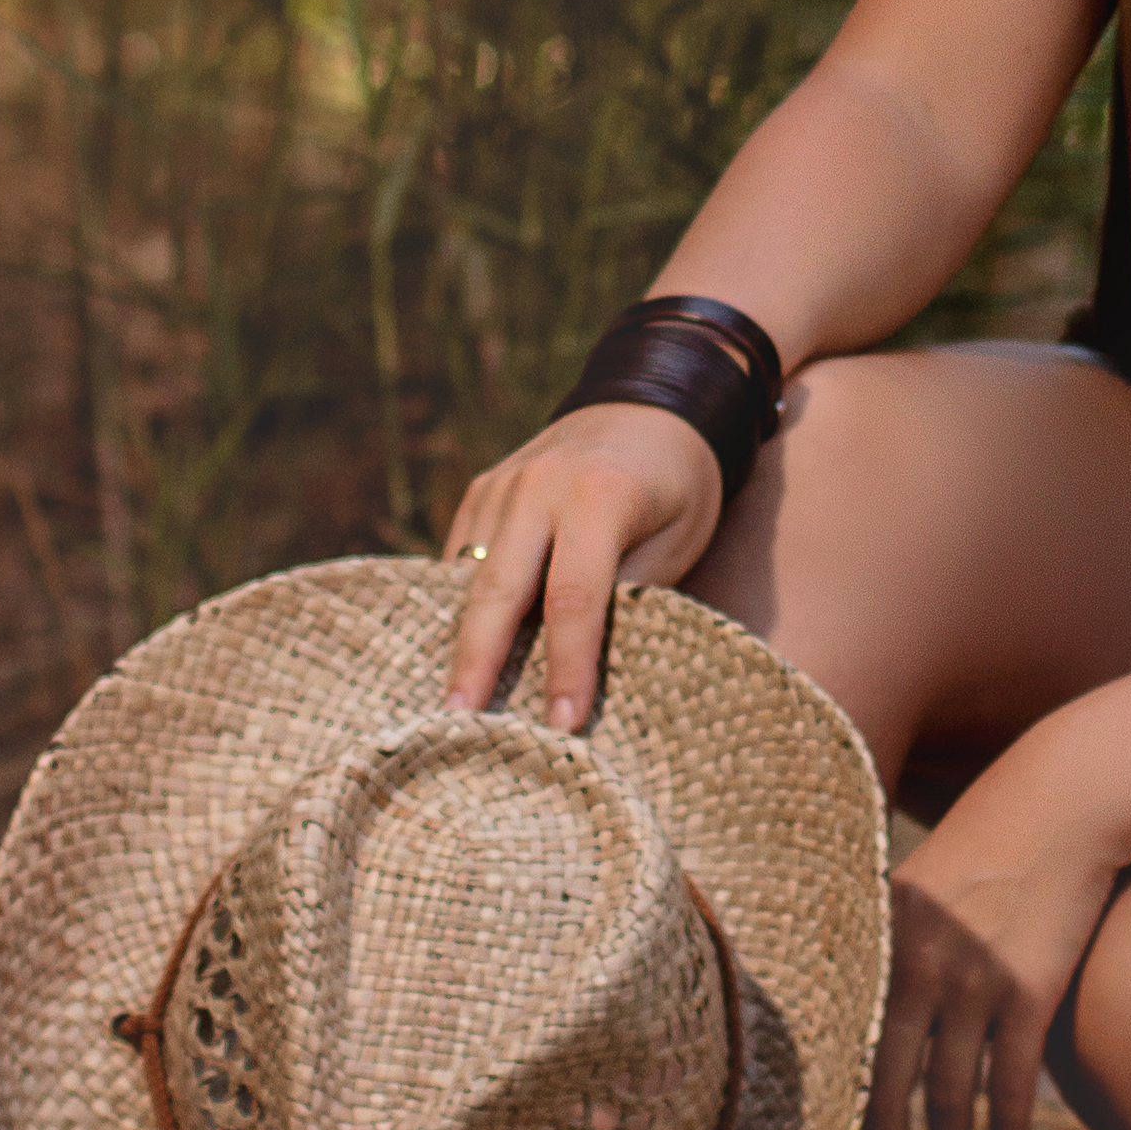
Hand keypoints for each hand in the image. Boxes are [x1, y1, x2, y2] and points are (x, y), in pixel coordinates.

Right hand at [440, 409, 724, 729]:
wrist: (656, 405)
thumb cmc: (678, 487)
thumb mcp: (677, 541)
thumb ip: (629, 596)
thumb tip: (586, 667)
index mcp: (599, 496)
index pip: (573, 599)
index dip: (567, 667)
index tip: (562, 724)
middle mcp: (540, 486)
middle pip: (499, 590)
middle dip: (478, 661)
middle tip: (459, 723)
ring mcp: (503, 483)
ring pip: (471, 575)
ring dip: (461, 638)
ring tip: (452, 704)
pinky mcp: (483, 487)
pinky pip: (462, 555)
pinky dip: (461, 603)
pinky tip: (457, 651)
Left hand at [866, 750, 1123, 1129]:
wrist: (1064, 799)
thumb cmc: (992, 838)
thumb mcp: (918, 884)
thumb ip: (889, 941)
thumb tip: (865, 1006)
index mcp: (879, 940)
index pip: (843, 1046)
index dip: (839, 1106)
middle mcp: (916, 966)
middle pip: (885, 1087)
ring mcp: (973, 980)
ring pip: (950, 1093)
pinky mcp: (1030, 990)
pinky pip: (1011, 1081)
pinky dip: (1006, 1124)